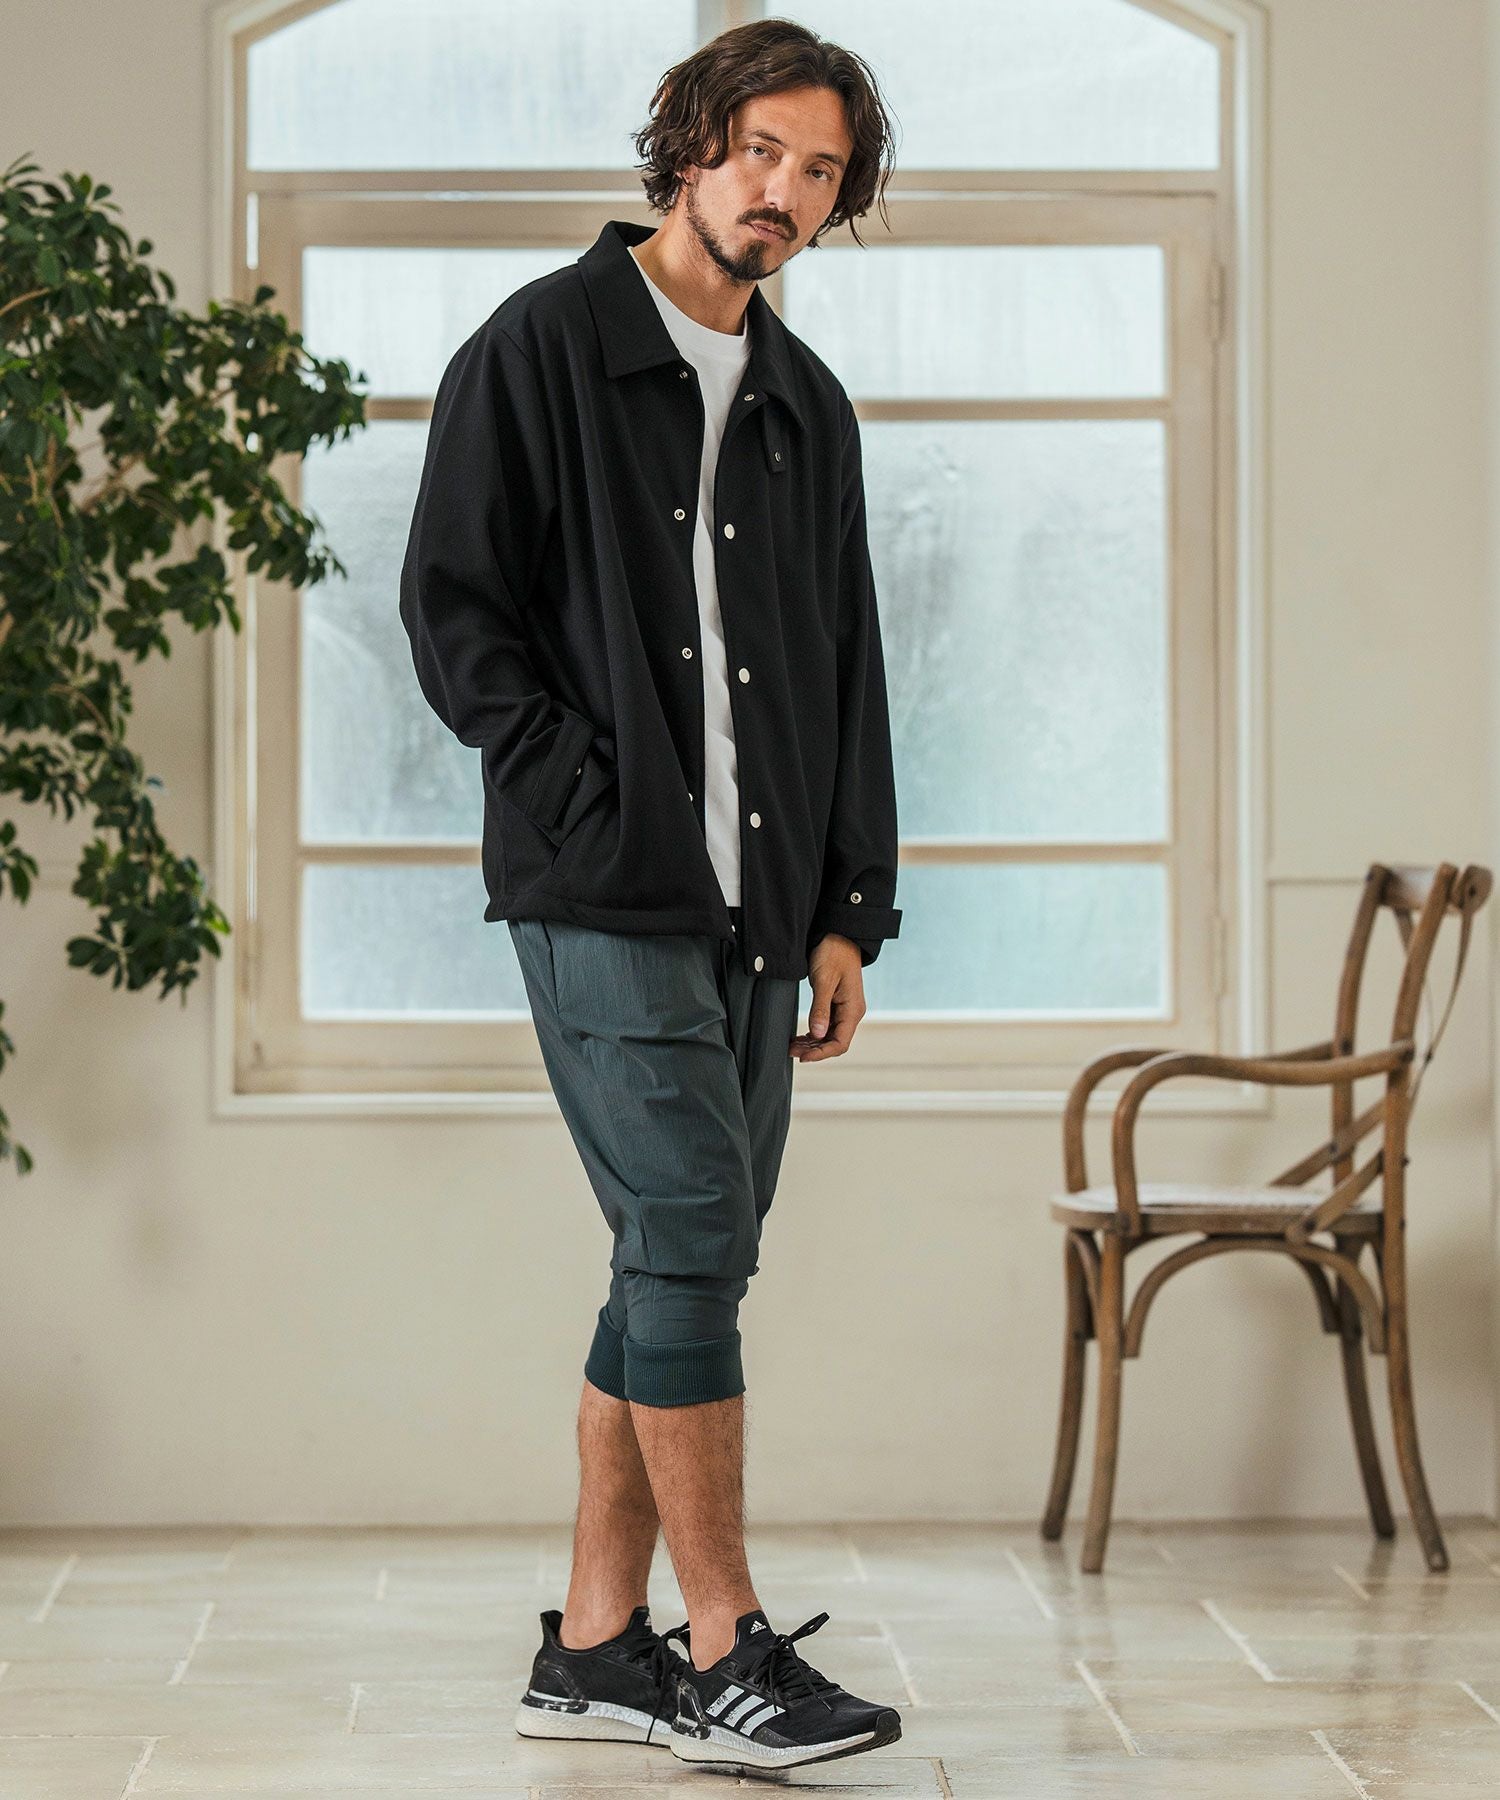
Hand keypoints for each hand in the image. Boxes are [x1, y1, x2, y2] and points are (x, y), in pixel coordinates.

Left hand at [790, 934, 865, 1061]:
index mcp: (853, 1009)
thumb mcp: (824, 980)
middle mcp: (851, 1012)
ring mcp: (844, 1009)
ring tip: (793, 1046)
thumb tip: (817, 1034)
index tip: (803, 1057)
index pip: (840, 1043)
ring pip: (829, 1036)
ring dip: (812, 1044)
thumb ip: (820, 1008)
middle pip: (834, 1042)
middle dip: (814, 1050)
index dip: (822, 1054)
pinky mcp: (836, 1004)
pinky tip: (801, 1037)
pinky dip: (814, 1034)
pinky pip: (826, 1026)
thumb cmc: (833, 953)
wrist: (837, 935)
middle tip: (791, 1050)